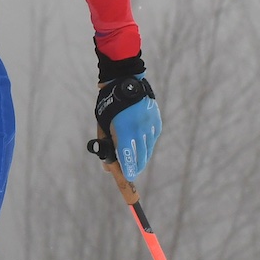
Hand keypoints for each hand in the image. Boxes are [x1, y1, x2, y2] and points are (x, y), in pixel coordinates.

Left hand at [93, 55, 160, 182]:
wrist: (124, 82)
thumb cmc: (109, 106)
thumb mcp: (103, 126)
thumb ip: (107, 145)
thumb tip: (107, 167)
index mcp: (124, 131)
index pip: (128, 157)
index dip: (129, 170)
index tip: (129, 177)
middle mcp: (139, 130)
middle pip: (141, 156)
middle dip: (137, 166)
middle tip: (134, 172)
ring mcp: (149, 124)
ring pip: (149, 147)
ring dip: (144, 156)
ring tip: (140, 162)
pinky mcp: (156, 120)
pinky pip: (153, 137)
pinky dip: (148, 143)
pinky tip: (145, 146)